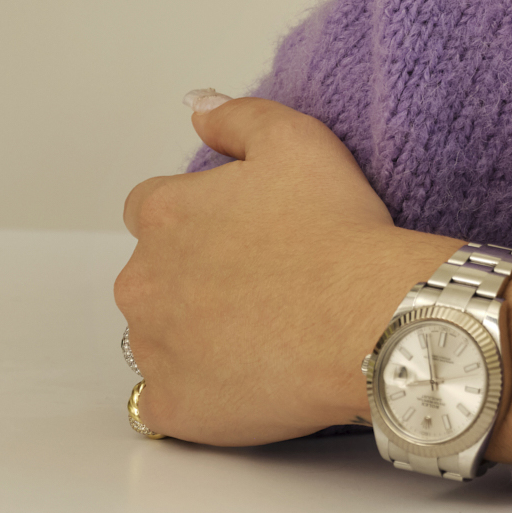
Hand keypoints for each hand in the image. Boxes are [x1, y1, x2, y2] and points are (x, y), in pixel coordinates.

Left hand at [117, 98, 451, 445]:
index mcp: (164, 216)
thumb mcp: (299, 141)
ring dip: (194, 334)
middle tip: (264, 282)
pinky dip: (198, 392)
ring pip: (159, 338)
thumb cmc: (339, 230)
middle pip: (151, 276)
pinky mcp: (173, 406)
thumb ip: (237, 116)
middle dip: (193, 278)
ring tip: (265, 332)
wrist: (369, 317)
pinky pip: (168, 401)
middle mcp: (142, 282)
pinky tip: (247, 378)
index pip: (150, 209)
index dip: (199, 217)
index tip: (244, 231)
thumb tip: (197, 106)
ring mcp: (153, 350)